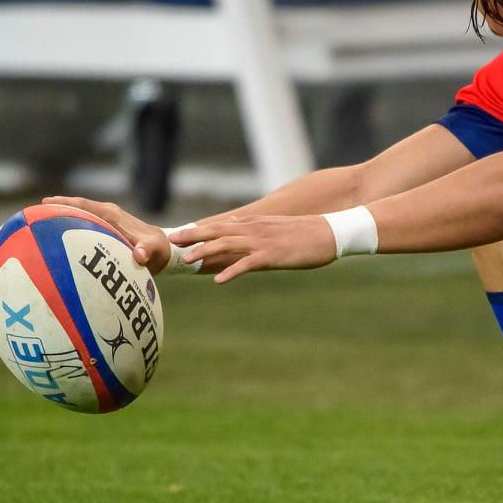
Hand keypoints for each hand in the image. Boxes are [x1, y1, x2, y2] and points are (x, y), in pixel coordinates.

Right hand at [42, 196, 178, 273]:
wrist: (164, 248)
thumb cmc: (157, 249)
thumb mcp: (154, 250)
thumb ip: (147, 251)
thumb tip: (138, 256)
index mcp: (113, 215)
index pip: (85, 205)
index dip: (66, 203)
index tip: (46, 203)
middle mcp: (106, 215)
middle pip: (76, 207)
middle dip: (56, 207)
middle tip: (32, 212)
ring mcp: (104, 222)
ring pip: (78, 216)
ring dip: (61, 217)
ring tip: (37, 223)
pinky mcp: (105, 230)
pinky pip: (83, 227)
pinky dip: (69, 229)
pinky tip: (56, 241)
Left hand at [172, 214, 338, 282]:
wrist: (330, 233)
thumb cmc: (306, 233)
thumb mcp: (277, 229)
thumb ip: (256, 231)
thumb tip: (239, 234)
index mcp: (254, 222)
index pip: (220, 224)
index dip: (198, 229)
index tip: (179, 233)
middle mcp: (254, 228)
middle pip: (217, 231)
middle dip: (193, 236)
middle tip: (172, 241)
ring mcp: (262, 241)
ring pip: (227, 244)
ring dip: (205, 252)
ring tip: (188, 261)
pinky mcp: (272, 255)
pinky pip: (247, 263)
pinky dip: (231, 271)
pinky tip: (218, 279)